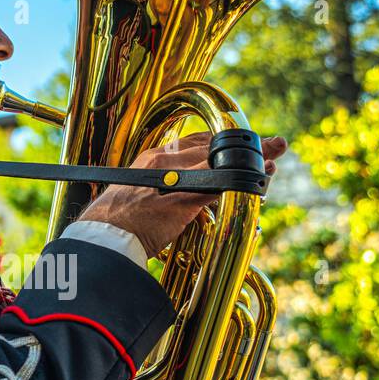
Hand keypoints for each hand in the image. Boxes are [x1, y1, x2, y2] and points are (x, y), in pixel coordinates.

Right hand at [78, 132, 286, 258]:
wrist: (104, 238)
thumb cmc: (117, 224)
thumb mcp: (138, 196)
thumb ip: (160, 188)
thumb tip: (180, 196)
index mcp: (153, 158)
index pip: (195, 141)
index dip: (222, 141)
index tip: (242, 142)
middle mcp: (166, 163)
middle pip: (214, 147)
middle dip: (246, 146)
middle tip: (274, 145)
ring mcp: (175, 179)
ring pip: (223, 163)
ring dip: (252, 161)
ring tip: (275, 157)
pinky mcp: (184, 200)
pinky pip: (220, 187)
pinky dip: (243, 183)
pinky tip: (259, 182)